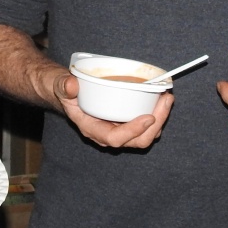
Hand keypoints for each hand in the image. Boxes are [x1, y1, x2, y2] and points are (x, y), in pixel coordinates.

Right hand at [52, 73, 173, 148]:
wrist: (70, 95)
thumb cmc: (67, 92)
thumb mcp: (61, 86)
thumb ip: (64, 86)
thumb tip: (71, 86)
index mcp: (92, 129)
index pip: (115, 138)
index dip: (133, 130)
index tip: (149, 117)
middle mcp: (107, 134)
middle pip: (136, 141)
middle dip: (155, 124)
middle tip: (166, 100)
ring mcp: (119, 130)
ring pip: (144, 136)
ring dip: (160, 120)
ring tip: (167, 98)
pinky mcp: (126, 123)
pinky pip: (145, 127)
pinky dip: (157, 115)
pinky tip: (161, 99)